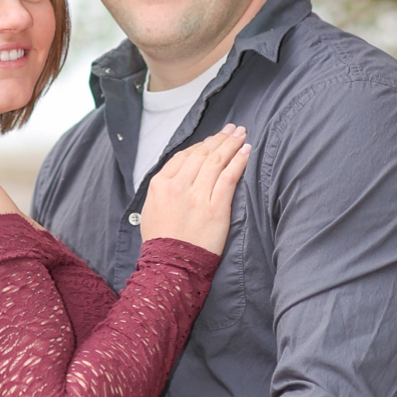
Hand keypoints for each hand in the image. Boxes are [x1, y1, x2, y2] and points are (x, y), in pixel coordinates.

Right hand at [141, 125, 249, 254]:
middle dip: (219, 139)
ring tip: (241, 134)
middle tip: (232, 129)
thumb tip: (180, 173)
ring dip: (231, 144)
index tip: (213, 140)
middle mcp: (178, 186)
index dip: (201, 145)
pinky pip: (229, 178)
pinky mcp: (216, 208)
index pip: (184, 156)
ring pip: (216, 161)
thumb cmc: (161, 242)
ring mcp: (197, 196)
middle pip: (202, 154)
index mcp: (160, 184)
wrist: (171, 266)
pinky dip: (238, 162)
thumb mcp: (151, 209)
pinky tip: (245, 152)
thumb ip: (164, 188)